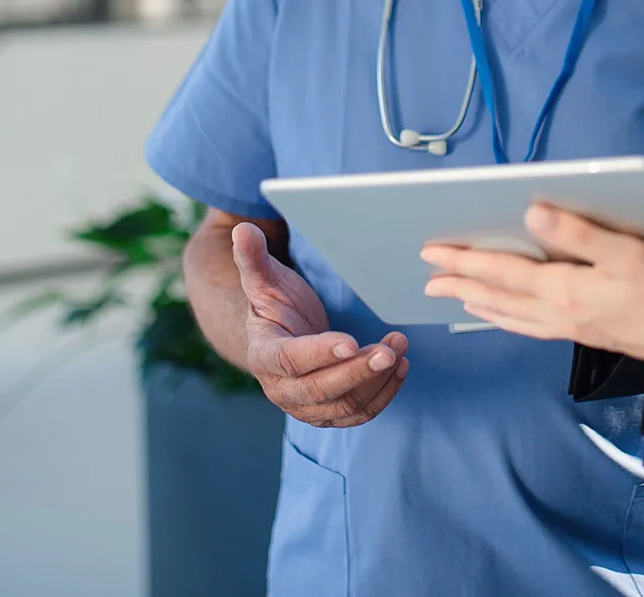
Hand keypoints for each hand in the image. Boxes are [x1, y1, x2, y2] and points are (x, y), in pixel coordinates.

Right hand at [232, 222, 409, 426]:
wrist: (280, 338)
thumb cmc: (275, 305)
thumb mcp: (264, 280)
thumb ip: (252, 258)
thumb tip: (243, 230)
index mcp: (264, 355)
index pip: (290, 360)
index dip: (320, 352)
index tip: (351, 340)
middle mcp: (281, 388)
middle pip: (321, 390)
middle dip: (357, 371)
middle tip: (389, 350)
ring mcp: (306, 406)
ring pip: (344, 405)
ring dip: (376, 380)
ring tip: (399, 348)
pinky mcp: (329, 413)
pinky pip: (359, 413)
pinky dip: (383, 394)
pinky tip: (400, 367)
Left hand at [421, 204, 643, 366]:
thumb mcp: (624, 250)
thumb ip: (576, 232)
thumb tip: (530, 212)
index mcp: (562, 289)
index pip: (502, 271)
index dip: (465, 260)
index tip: (432, 252)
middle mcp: (556, 312)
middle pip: (497, 297)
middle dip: (460, 284)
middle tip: (428, 277)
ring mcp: (567, 327)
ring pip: (509, 315)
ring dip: (478, 303)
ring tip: (454, 297)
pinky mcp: (580, 333)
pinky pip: (527, 326)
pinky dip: (505, 319)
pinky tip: (502, 316)